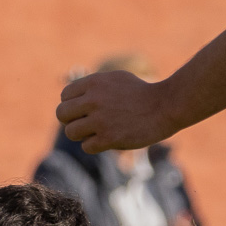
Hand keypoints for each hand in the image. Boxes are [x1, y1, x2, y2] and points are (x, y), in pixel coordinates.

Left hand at [58, 69, 176, 154]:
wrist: (164, 106)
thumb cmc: (141, 92)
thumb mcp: (115, 78)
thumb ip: (93, 85)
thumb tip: (72, 94)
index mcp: (93, 83)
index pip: (64, 96)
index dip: (72, 105)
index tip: (84, 110)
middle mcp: (93, 100)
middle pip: (61, 114)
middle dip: (71, 120)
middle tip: (85, 123)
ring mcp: (100, 120)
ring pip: (71, 132)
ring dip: (81, 135)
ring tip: (95, 132)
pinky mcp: (109, 138)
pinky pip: (86, 147)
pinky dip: (94, 145)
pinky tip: (106, 140)